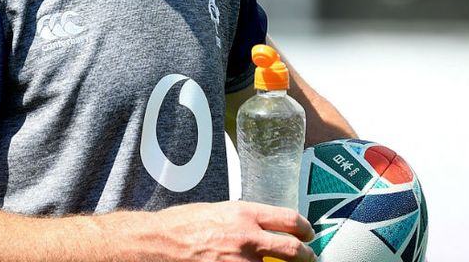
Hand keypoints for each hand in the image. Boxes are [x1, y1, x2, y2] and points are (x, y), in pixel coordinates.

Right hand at [148, 201, 316, 261]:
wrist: (159, 243)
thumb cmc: (181, 225)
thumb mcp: (216, 211)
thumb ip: (241, 219)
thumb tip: (259, 227)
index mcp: (244, 214)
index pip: (289, 219)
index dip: (304, 228)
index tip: (308, 234)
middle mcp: (248, 237)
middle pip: (293, 250)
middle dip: (306, 256)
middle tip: (309, 258)